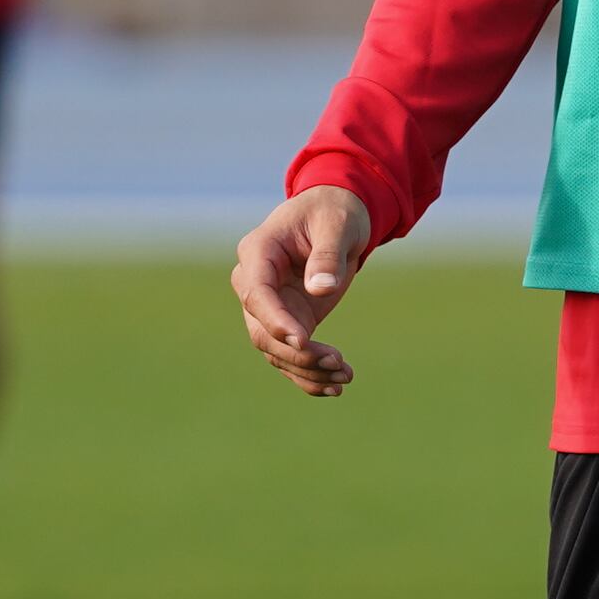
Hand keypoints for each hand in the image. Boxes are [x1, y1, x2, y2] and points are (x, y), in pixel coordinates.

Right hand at [232, 187, 373, 397]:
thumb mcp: (337, 225)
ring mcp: (268, 305)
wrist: (335, 216)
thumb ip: (328, 255)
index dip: (276, 320)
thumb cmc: (334, 212)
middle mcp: (254, 282)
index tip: (304, 340)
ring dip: (307, 369)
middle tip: (337, 362)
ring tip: (345, 376)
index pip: (257, 294)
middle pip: (261, 330)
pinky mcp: (286, 320)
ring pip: (274, 350)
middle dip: (297, 353)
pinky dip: (309, 374)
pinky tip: (335, 385)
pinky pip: (289, 354)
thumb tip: (320, 288)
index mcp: (258, 251)